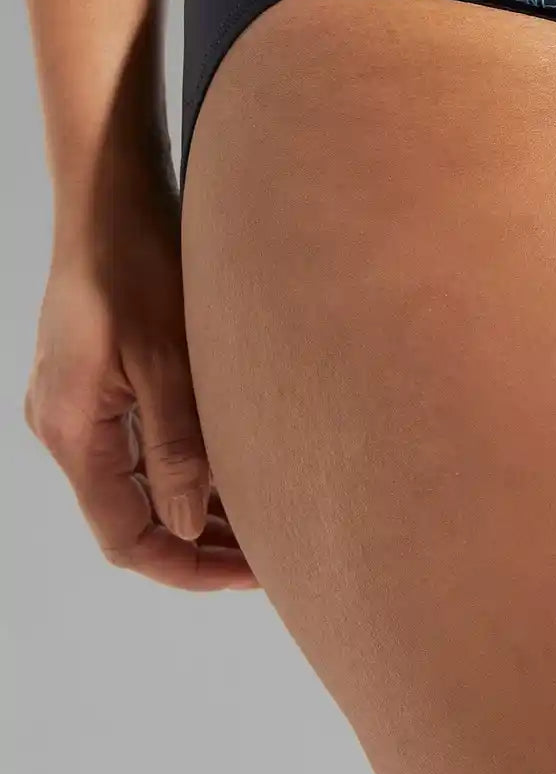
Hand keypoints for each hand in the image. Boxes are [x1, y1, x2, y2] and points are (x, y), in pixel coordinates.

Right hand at [23, 163, 257, 591]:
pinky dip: (182, 469)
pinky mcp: (96, 383)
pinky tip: (232, 471)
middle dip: (198, 544)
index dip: (187, 567)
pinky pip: (137, 449)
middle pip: (130, 519)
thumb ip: (177, 446)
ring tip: (263, 522)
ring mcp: (78, 405)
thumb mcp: (164, 358)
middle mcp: (67, 427)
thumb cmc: (133, 262)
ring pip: (138, 485)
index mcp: (75, 430)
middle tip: (269, 556)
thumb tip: (190, 525)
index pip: (126, 537)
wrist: (107, 197)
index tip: (249, 576)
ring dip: (193, 508)